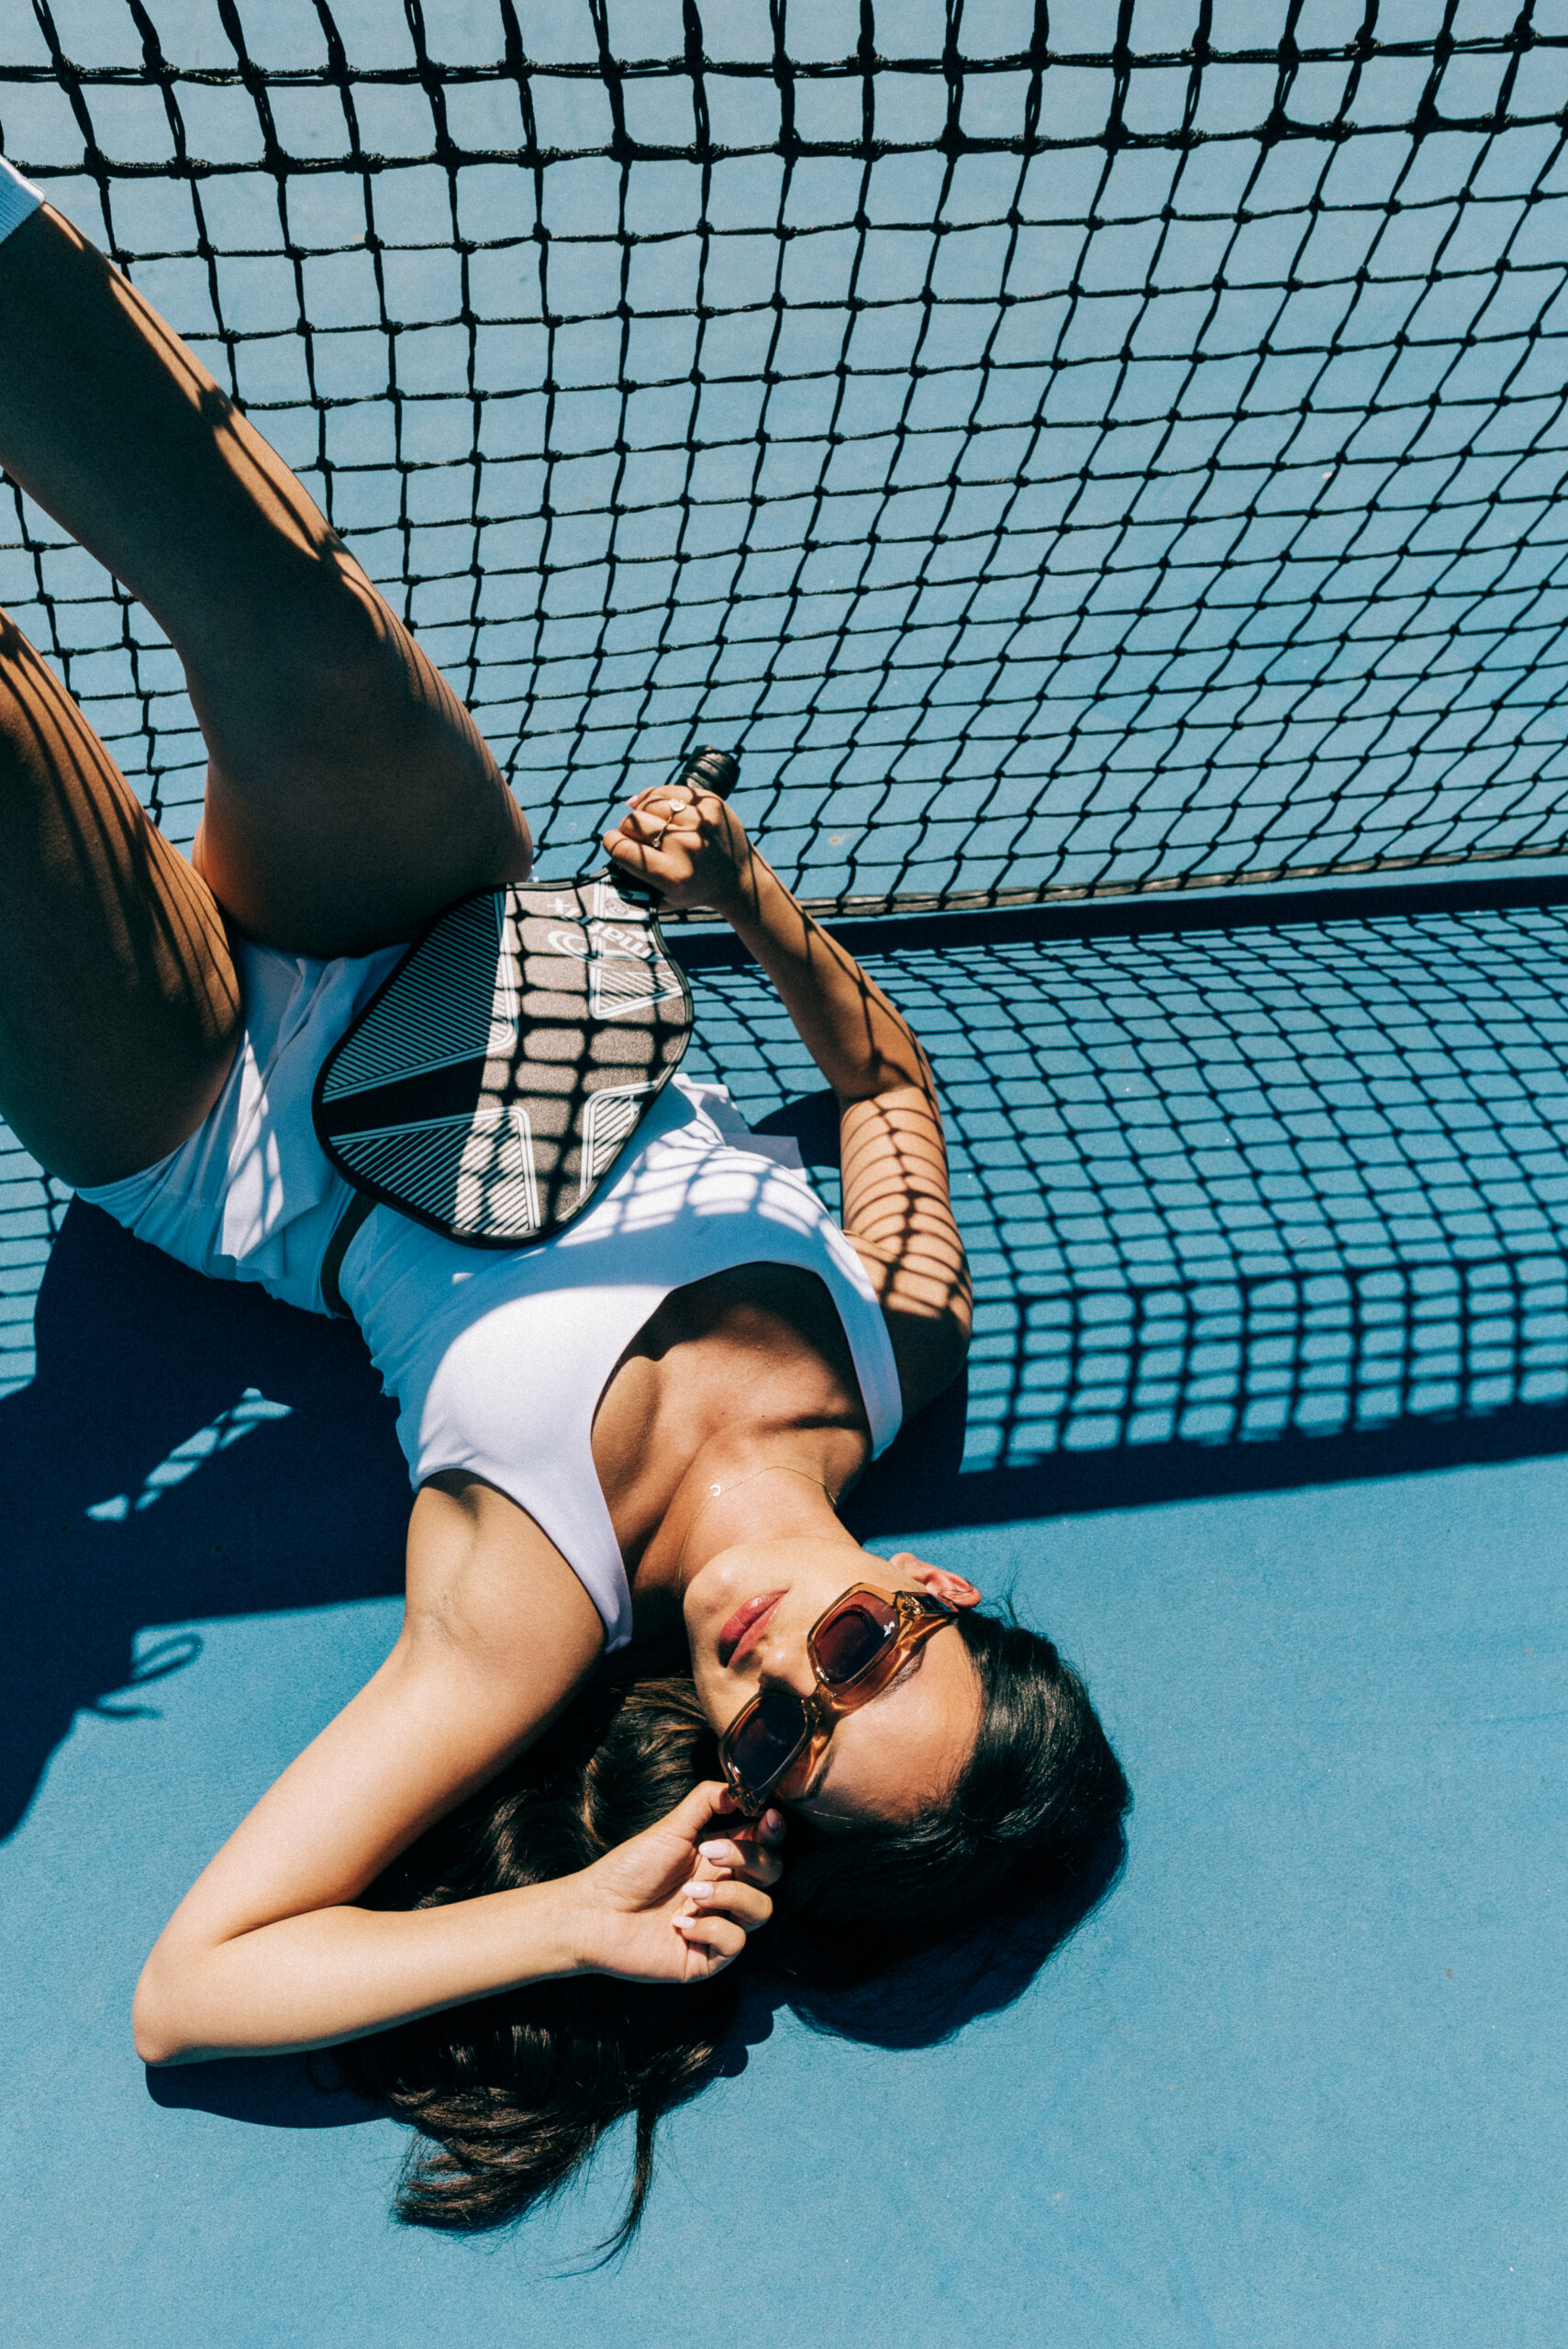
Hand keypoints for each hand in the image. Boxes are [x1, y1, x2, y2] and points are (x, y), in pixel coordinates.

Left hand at [568, 1781, 783, 1984]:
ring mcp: (719, 1924)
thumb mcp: (670, 1828)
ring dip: (729, 1896)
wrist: (594, 1912)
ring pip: (762, 1910)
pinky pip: (736, 1943)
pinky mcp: (708, 1957)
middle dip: (750, 1858)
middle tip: (712, 1854)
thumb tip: (738, 1786)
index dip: (773, 1831)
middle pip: (772, 1873)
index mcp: (719, 1859)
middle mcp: (724, 1890)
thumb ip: (705, 1802)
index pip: (764, 1843)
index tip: (768, 1817)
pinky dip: (710, 1929)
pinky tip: (680, 1924)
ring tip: (690, 1893)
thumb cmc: (628, 1870)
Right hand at [603, 783, 758, 918]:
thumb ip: (632, 882)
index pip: (621, 848)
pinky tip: (655, 807)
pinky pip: (668, 790)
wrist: (739, 879)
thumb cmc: (694, 890)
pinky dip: (656, 798)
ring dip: (642, 813)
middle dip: (626, 829)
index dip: (612, 844)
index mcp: (672, 875)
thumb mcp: (662, 898)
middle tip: (633, 836)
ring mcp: (700, 822)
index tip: (614, 844)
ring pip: (649, 803)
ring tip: (648, 823)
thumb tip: (608, 844)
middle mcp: (686, 847)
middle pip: (633, 823)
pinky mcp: (710, 803)